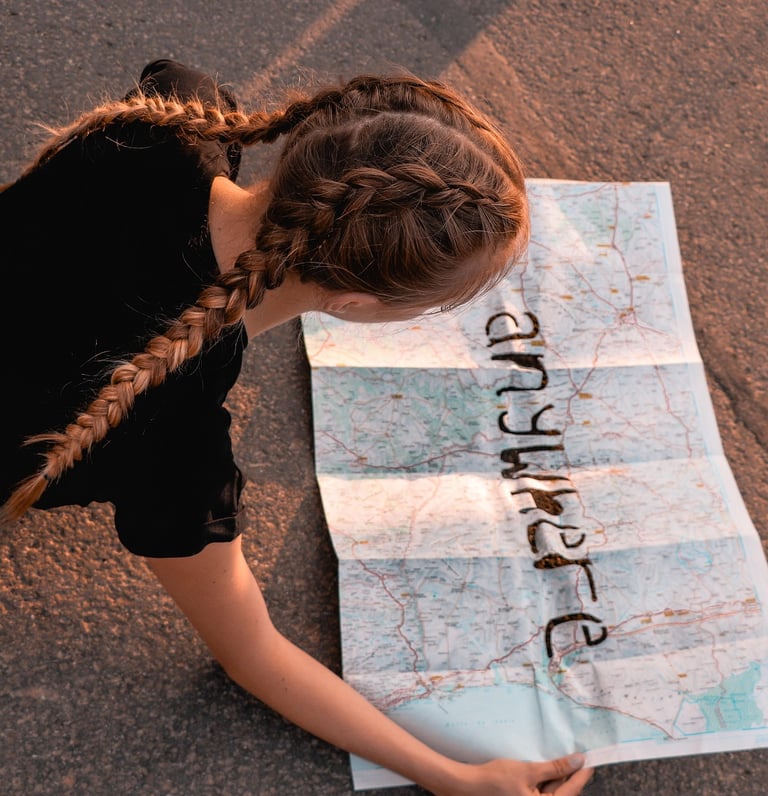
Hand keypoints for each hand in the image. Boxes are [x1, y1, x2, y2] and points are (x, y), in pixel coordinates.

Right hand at [444, 753, 592, 795]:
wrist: (469, 786)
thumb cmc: (496, 780)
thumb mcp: (528, 771)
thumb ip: (554, 768)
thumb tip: (577, 760)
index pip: (571, 790)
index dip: (581, 774)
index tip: (591, 760)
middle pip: (562, 792)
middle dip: (571, 774)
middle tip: (580, 756)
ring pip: (552, 791)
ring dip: (558, 776)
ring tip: (566, 758)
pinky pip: (541, 791)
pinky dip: (546, 780)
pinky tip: (548, 767)